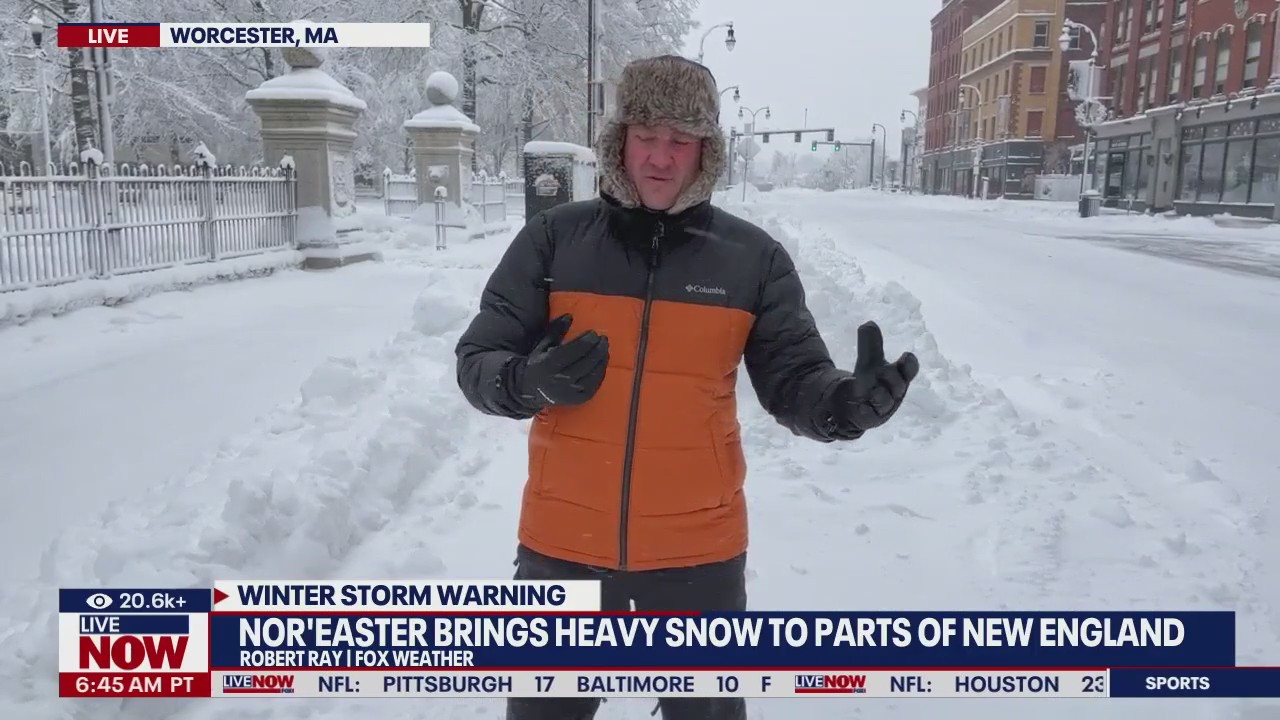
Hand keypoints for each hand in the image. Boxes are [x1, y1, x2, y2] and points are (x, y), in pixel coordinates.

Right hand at [517, 314, 609, 407]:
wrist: (529, 389)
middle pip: (585, 362)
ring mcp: (570, 391)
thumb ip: (556, 330)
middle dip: (597, 349)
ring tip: (605, 349)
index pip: (573, 351)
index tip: (594, 333)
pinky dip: (600, 373)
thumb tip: (570, 316)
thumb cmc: (537, 363)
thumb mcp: (542, 345)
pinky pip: (593, 385)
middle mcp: (560, 379)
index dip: (586, 342)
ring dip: (602, 360)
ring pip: (591, 374)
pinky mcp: (577, 399)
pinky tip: (603, 363)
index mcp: (550, 364)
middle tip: (603, 339)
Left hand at [831, 322, 918, 436]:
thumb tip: (869, 323)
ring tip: (874, 390)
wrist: (852, 409)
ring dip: (881, 396)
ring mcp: (881, 408)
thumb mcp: (869, 363)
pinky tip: (860, 407)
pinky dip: (865, 412)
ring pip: (885, 402)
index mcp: (897, 377)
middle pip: (898, 386)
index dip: (909, 365)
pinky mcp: (867, 419)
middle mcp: (893, 394)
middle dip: (892, 378)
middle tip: (881, 370)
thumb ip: (870, 344)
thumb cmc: (869, 383)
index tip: (906, 356)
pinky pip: (868, 416)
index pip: (909, 370)